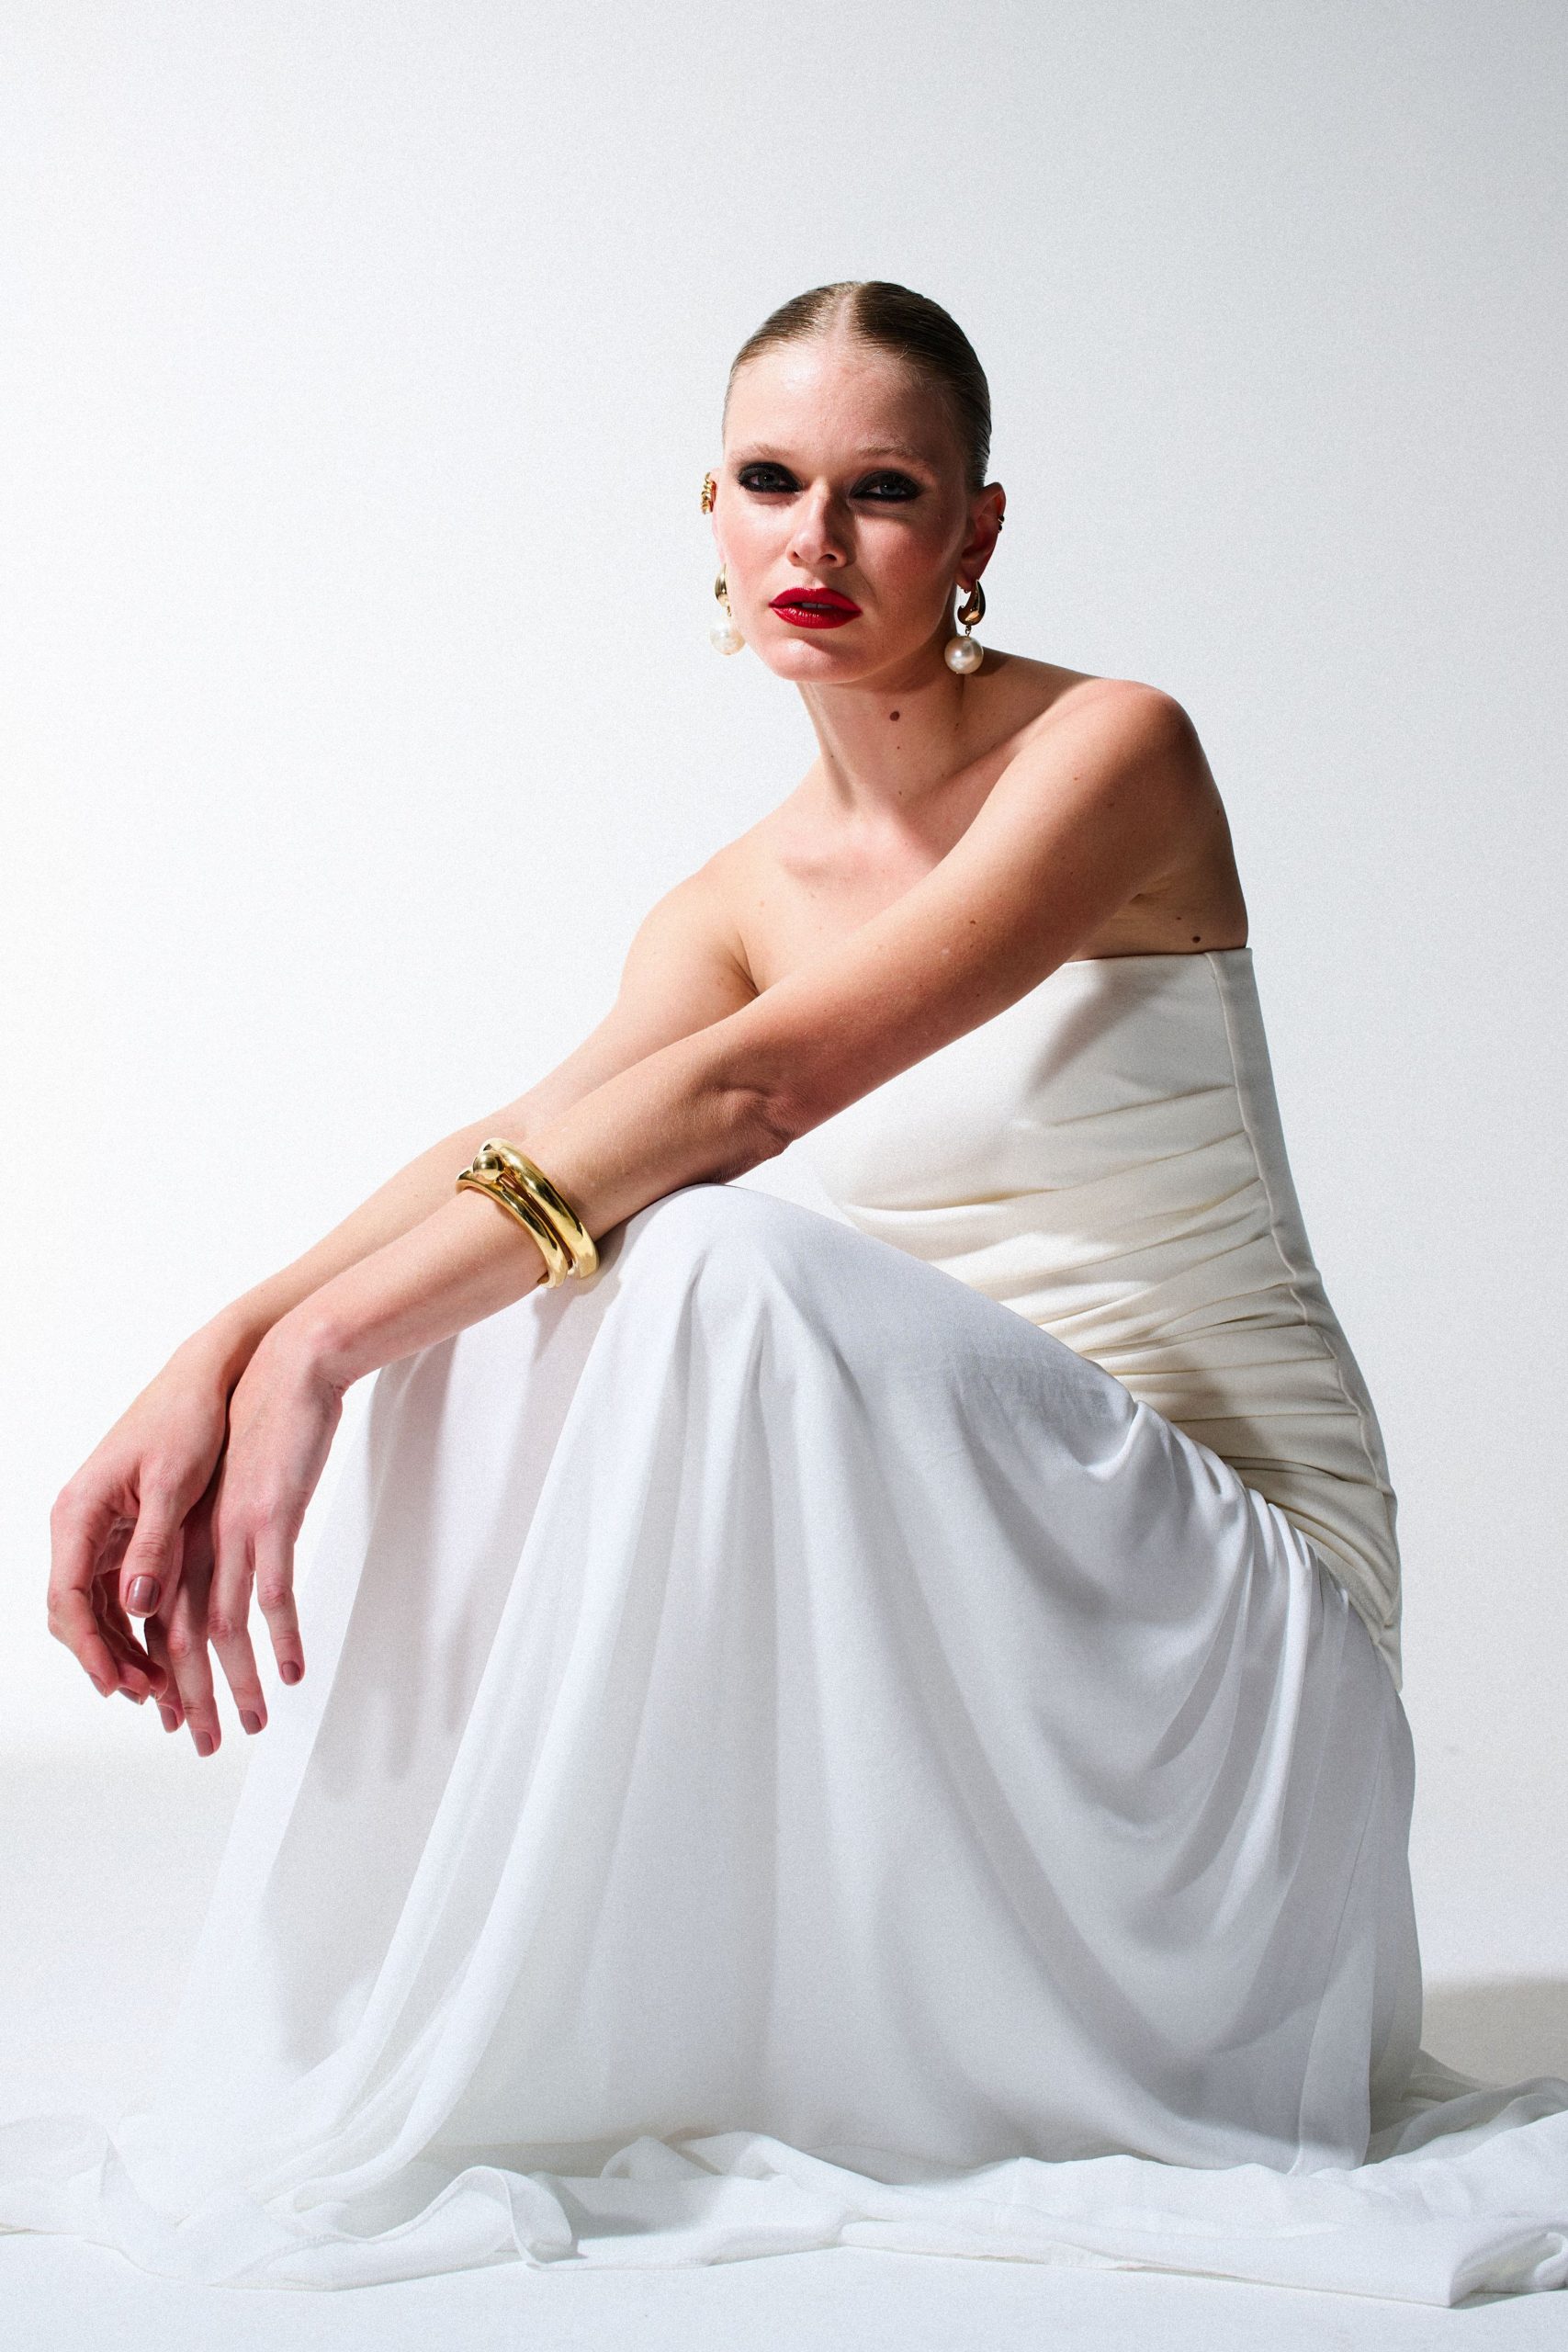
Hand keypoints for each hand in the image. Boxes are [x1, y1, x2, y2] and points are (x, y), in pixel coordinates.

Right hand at [47, 1342, 232, 1705]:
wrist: (204, 1380)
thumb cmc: (187, 1420)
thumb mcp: (174, 1485)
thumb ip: (153, 1546)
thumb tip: (139, 1605)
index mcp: (80, 1512)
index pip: (68, 1598)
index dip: (91, 1649)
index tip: (118, 1687)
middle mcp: (79, 1524)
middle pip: (76, 1613)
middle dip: (108, 1660)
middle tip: (152, 1698)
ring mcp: (98, 1530)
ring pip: (97, 1609)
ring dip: (124, 1651)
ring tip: (163, 1689)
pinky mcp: (123, 1532)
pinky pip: (119, 1592)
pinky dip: (138, 1627)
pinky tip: (165, 1655)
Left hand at [152, 1318, 344, 1755]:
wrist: (285, 1368)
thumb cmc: (255, 1427)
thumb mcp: (217, 1490)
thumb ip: (196, 1545)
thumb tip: (180, 1602)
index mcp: (171, 1533)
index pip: (147, 1622)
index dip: (155, 1673)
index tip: (170, 1713)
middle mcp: (190, 1538)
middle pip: (177, 1636)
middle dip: (189, 1697)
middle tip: (202, 1743)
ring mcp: (229, 1530)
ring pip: (222, 1625)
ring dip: (235, 1682)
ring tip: (248, 1724)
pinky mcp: (269, 1517)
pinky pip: (273, 1591)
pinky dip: (280, 1638)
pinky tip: (291, 1672)